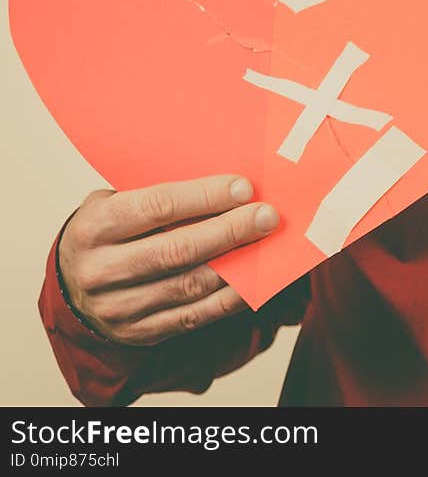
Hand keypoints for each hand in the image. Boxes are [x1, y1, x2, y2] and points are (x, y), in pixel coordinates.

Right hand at [58, 175, 278, 345]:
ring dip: (236, 265)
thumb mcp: (115, 201)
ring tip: (267, 243)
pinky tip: (254, 279)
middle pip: (178, 250)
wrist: (70, 283)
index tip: (244, 187)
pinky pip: (193, 316)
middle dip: (230, 230)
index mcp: (95, 227)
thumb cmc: (109, 229)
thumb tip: (224, 184)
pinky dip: (229, 298)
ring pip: (188, 286)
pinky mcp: (139, 333)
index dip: (205, 197)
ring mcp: (118, 308)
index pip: (158, 206)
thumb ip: (158, 195)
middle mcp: (101, 270)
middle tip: (266, 215)